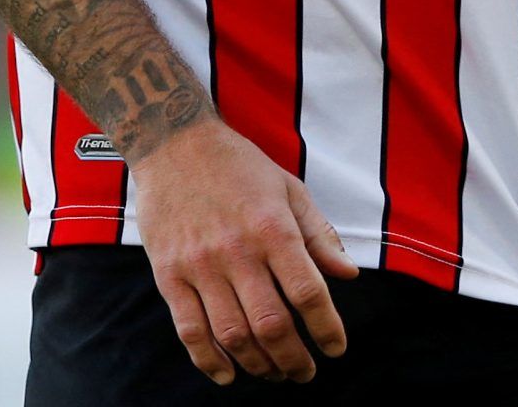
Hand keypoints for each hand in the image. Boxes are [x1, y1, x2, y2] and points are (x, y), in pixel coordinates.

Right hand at [130, 118, 359, 383]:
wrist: (173, 144)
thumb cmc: (238, 166)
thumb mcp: (289, 188)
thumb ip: (319, 234)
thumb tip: (349, 275)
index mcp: (273, 228)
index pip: (308, 293)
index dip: (327, 329)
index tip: (336, 348)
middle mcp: (237, 251)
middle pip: (272, 324)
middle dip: (294, 360)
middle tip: (304, 373)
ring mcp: (199, 265)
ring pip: (232, 335)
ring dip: (258, 364)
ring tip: (273, 372)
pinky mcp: (169, 274)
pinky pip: (190, 330)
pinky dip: (209, 361)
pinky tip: (228, 373)